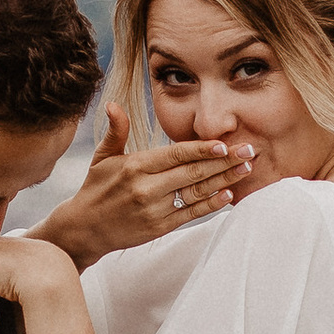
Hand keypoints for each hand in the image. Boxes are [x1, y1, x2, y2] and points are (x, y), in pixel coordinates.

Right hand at [38, 105, 248, 267]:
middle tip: (249, 151)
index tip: (225, 142)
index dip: (202, 149)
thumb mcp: (102, 157)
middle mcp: (146, 188)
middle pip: (192, 172)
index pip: (175, 154)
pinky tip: (228, 194)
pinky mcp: (159, 227)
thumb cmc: (96, 188)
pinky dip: (211, 204)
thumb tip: (114, 105)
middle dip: (224, 161)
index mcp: (135, 166)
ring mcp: (154, 210)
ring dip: (224, 181)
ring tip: (246, 169)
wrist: (84, 229)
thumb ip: (116, 131)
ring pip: (196, 192)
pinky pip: (191, 214)